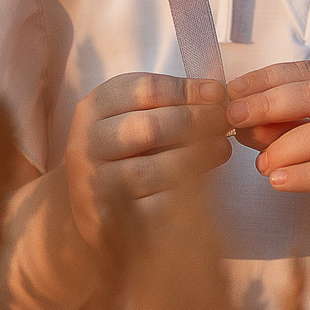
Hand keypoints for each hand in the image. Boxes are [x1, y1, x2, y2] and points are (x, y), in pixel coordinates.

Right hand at [63, 72, 230, 250]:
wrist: (93, 198)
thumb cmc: (127, 146)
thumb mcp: (139, 111)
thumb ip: (173, 98)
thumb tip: (216, 92)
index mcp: (94, 107)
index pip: (145, 90)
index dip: (187, 91)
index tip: (218, 94)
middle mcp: (85, 143)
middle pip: (148, 128)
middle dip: (194, 122)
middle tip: (224, 121)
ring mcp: (91, 183)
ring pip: (149, 171)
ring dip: (193, 159)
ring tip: (221, 148)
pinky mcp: (104, 219)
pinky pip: (149, 206)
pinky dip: (180, 195)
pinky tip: (203, 183)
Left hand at [223, 60, 309, 241]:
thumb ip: (287, 132)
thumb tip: (242, 123)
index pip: (309, 71)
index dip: (267, 78)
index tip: (230, 92)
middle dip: (269, 103)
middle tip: (233, 119)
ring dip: (285, 146)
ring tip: (261, 165)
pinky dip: (306, 175)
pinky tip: (280, 182)